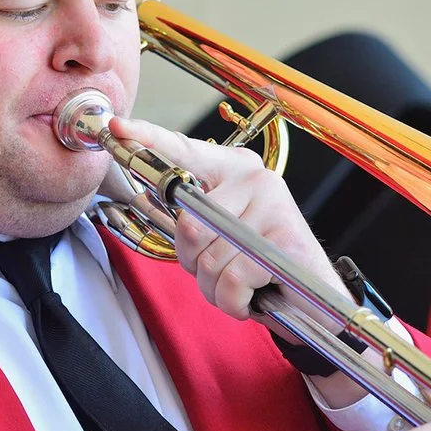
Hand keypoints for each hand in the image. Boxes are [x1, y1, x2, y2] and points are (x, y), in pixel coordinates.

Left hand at [107, 116, 346, 319]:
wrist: (314, 303)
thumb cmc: (260, 269)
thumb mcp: (220, 240)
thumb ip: (193, 224)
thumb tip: (174, 216)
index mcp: (234, 170)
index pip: (184, 150)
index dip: (148, 138)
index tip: (115, 127)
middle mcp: (255, 179)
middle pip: (189, 225)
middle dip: (196, 264)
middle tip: (224, 272)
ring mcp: (273, 205)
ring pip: (208, 259)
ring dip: (217, 289)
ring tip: (243, 286)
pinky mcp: (285, 239)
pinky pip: (231, 280)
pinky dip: (236, 302)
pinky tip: (256, 296)